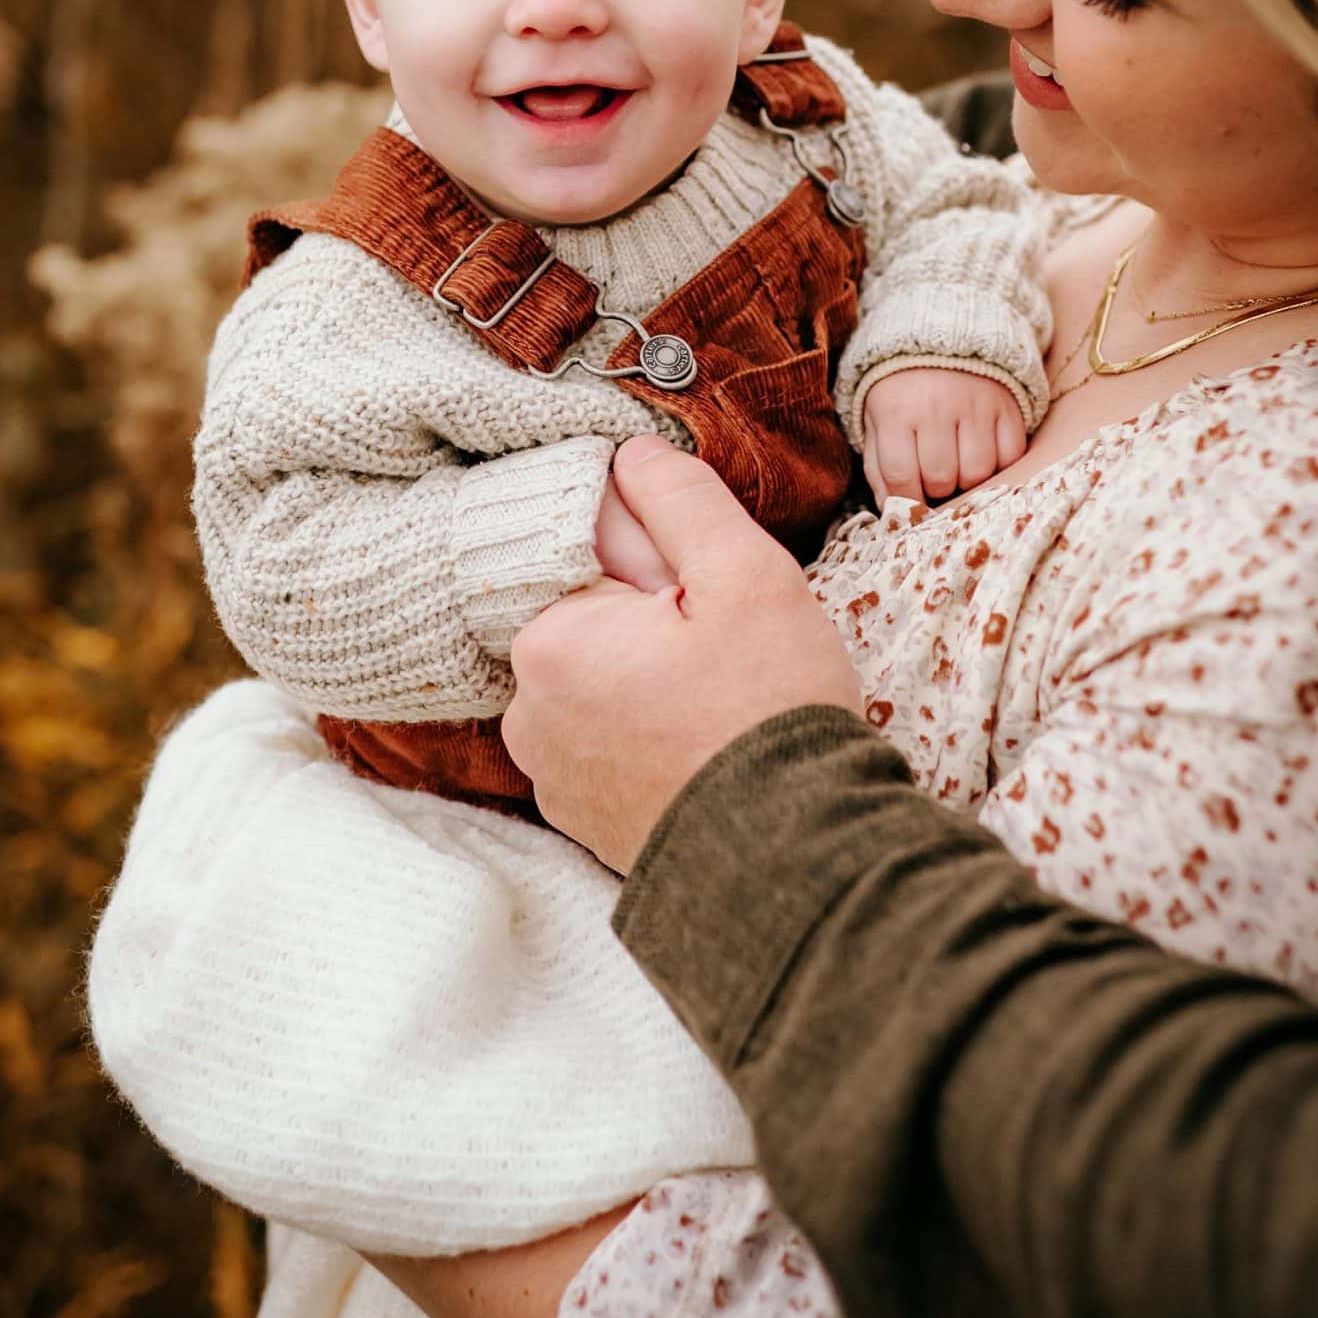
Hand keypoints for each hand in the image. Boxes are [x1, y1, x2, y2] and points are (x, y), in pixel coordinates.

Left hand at [503, 436, 863, 873]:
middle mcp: (527, 711)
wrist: (790, 862)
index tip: (710, 609)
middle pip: (597, 629)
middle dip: (658, 630)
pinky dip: (652, 742)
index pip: (595, 565)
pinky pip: (611, 749)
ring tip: (723, 714)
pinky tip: (707, 755)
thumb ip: (680, 501)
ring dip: (654, 686)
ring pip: (605, 688)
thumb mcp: (744, 575)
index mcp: (548, 641)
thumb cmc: (768, 711)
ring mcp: (550, 774)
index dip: (665, 575)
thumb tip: (631, 455)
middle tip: (728, 663)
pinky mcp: (582, 820)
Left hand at [861, 367, 1025, 504]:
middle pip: (942, 478)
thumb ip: (879, 467)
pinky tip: (983, 452)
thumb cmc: (903, 391)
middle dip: (936, 487)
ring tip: (958, 465)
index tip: (911, 505)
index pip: (901, 476)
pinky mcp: (1007, 406)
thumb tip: (891, 510)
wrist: (942, 338)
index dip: (906, 501)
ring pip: (978, 472)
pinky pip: (1010, 456)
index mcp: (897, 411)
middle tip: (934, 475)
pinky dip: (999, 464)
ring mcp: (976, 405)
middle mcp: (937, 407)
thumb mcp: (878, 422)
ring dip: (967, 479)